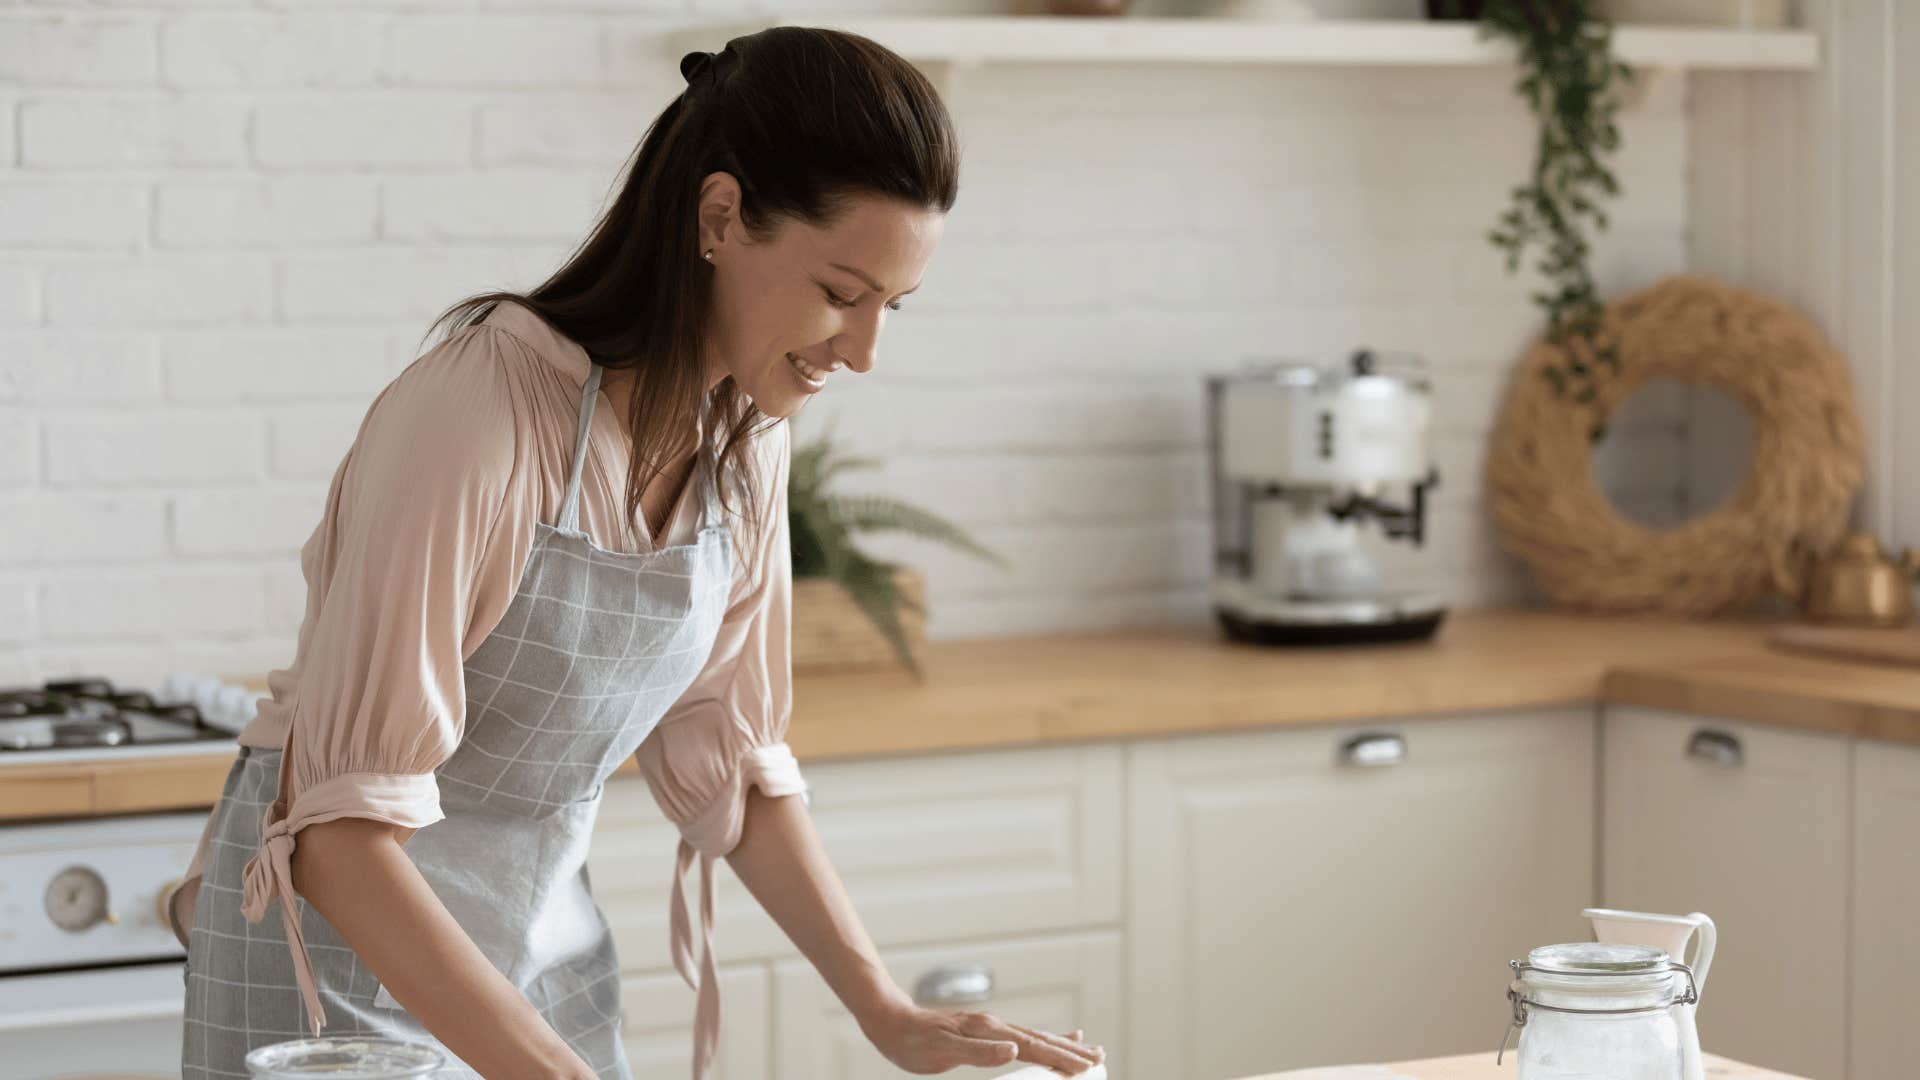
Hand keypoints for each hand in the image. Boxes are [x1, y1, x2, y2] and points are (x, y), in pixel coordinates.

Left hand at [859, 1002, 1104, 1075]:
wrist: (892, 1021)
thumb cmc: (912, 1041)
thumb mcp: (942, 1050)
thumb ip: (979, 1052)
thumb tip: (1014, 1049)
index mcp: (990, 1031)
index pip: (1034, 1047)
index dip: (1061, 1058)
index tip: (1088, 1066)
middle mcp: (996, 1026)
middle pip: (1042, 1040)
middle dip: (1071, 1051)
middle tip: (1100, 1058)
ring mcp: (992, 1028)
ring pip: (1036, 1037)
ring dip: (1063, 1045)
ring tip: (1089, 1049)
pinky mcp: (985, 1032)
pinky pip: (1023, 1037)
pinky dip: (1044, 1040)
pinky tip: (1051, 1041)